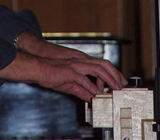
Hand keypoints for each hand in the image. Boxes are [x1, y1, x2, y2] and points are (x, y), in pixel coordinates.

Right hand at [0, 31, 126, 100]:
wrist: (39, 68)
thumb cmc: (53, 74)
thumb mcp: (71, 84)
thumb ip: (82, 90)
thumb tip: (92, 98)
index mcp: (83, 63)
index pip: (102, 65)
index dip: (113, 72)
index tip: (119, 82)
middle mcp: (82, 61)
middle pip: (104, 64)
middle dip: (115, 74)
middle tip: (121, 85)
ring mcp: (76, 65)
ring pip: (98, 69)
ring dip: (108, 79)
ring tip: (113, 88)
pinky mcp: (70, 72)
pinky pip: (83, 79)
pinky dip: (91, 87)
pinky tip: (95, 93)